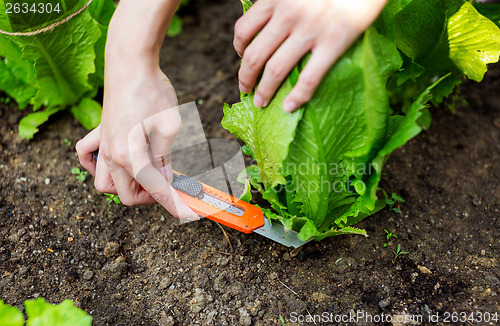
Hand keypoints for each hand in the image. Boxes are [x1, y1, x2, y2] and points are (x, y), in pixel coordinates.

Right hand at [76, 63, 198, 221]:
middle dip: (151, 198)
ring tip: (148, 175)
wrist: (131, 63)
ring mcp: (102, 145)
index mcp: (130, 157)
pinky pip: (87, 157)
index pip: (156, 192)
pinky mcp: (100, 132)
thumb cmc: (153, 92)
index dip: (176, 206)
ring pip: (105, 184)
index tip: (190, 213)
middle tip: (171, 185)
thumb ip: (164, 160)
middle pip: (127, 196)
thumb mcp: (169, 128)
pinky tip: (115, 160)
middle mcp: (111, 156)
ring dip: (126, 187)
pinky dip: (97, 166)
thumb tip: (164, 181)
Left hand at [234, 0, 386, 111]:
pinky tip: (289, 107)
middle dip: (245, 77)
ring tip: (261, 102)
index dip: (238, 48)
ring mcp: (310, 30)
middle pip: (254, 55)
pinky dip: (297, 96)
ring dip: (264, 91)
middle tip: (245, 88)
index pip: (243, 30)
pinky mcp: (333, 42)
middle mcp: (288, 14)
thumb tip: (270, 23)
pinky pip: (309, 77)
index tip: (241, 57)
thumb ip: (281, 2)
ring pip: (275, 70)